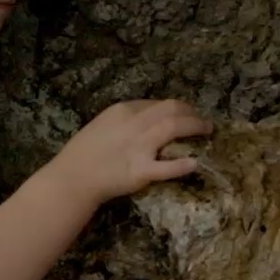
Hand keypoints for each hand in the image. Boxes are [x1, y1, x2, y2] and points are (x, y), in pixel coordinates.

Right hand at [48, 99, 212, 205]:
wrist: (73, 177)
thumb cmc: (84, 151)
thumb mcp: (103, 124)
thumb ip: (125, 120)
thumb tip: (149, 119)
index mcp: (122, 110)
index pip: (157, 103)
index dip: (176, 107)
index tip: (185, 113)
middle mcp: (134, 123)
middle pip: (171, 110)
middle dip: (192, 113)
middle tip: (202, 121)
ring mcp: (139, 146)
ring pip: (173, 128)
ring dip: (195, 127)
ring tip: (207, 131)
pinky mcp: (141, 171)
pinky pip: (167, 167)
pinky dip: (183, 165)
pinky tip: (195, 164)